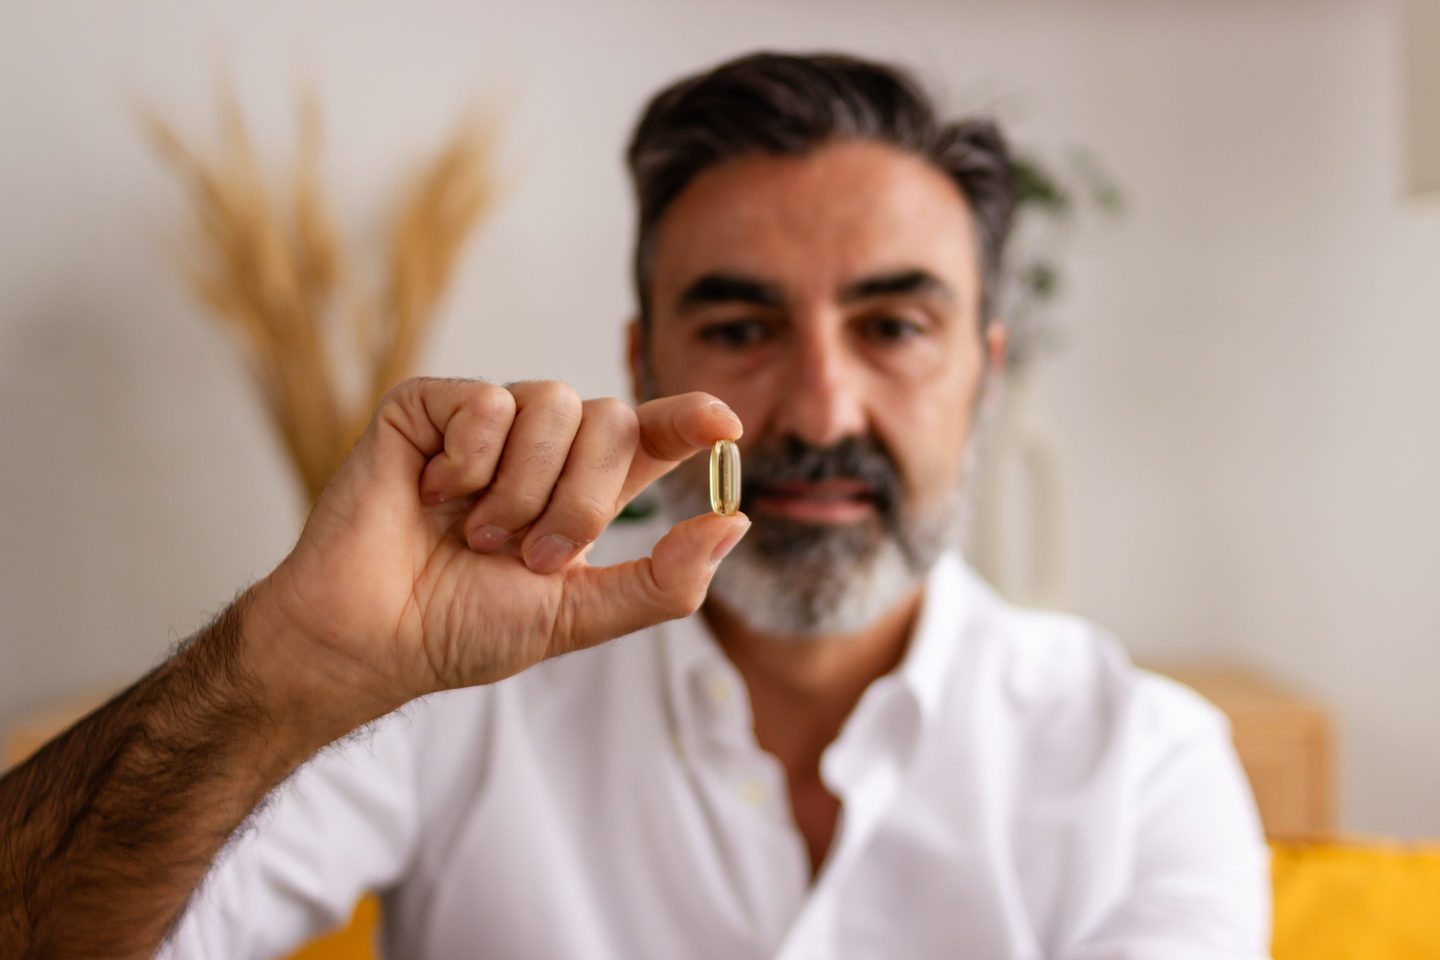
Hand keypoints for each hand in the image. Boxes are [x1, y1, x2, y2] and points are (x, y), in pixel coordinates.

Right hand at [251, 377, 749, 729]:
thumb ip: (663, 579)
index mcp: (580, 489)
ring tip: (475, 534)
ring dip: (521, 488)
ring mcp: (482, 422)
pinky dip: (469, 461)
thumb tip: (735, 522)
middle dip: (580, 500)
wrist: (368, 638)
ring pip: (553, 403)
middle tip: (526, 555)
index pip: (649, 435)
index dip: (689, 419)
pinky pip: (486, 400)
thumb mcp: (579, 614)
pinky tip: (431, 496)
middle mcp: (539, 448)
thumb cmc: (460, 629)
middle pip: (610, 418)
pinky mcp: (427, 406)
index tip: (725, 425)